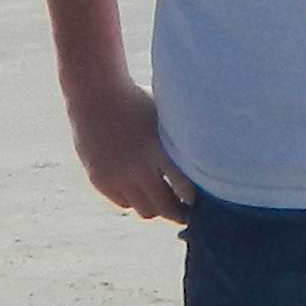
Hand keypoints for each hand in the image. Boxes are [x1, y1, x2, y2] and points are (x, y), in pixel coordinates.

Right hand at [65, 74, 192, 221]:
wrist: (94, 92)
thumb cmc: (138, 101)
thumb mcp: (165, 118)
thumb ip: (183, 143)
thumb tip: (211, 164)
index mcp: (158, 150)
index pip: (185, 189)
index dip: (196, 200)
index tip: (205, 201)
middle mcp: (136, 167)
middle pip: (165, 208)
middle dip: (179, 212)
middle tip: (188, 209)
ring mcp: (116, 176)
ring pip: (144, 210)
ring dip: (156, 207)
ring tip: (166, 199)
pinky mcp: (100, 179)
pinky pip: (123, 203)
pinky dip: (134, 199)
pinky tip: (142, 187)